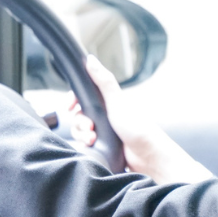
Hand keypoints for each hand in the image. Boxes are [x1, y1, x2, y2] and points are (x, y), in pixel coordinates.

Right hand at [71, 55, 211, 184]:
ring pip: (80, 130)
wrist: (148, 158)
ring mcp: (103, 132)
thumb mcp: (117, 102)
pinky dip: (85, 146)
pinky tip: (92, 148)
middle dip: (79, 122)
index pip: (83, 96)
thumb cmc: (137, 128)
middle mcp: (104, 115)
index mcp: (108, 102)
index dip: (73, 100)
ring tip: (92, 140)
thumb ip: (103, 81)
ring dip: (82, 135)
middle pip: (78, 115)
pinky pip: (85, 144)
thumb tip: (90, 59)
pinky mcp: (102, 146)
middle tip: (89, 128)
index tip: (69, 106)